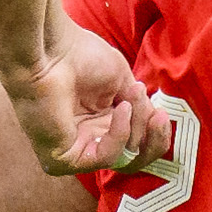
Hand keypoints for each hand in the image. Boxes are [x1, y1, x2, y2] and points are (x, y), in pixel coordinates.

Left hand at [0, 14, 160, 178]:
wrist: (49, 51)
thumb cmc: (79, 57)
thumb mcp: (122, 82)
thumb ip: (139, 108)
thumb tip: (150, 126)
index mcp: (100, 121)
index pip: (135, 144)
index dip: (154, 134)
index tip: (162, 112)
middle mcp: (87, 138)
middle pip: (132, 159)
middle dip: (153, 140)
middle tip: (160, 117)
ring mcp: (75, 150)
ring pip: (122, 160)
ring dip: (136, 130)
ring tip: (133, 103)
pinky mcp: (62, 159)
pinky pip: (104, 157)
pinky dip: (119, 134)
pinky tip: (121, 109)